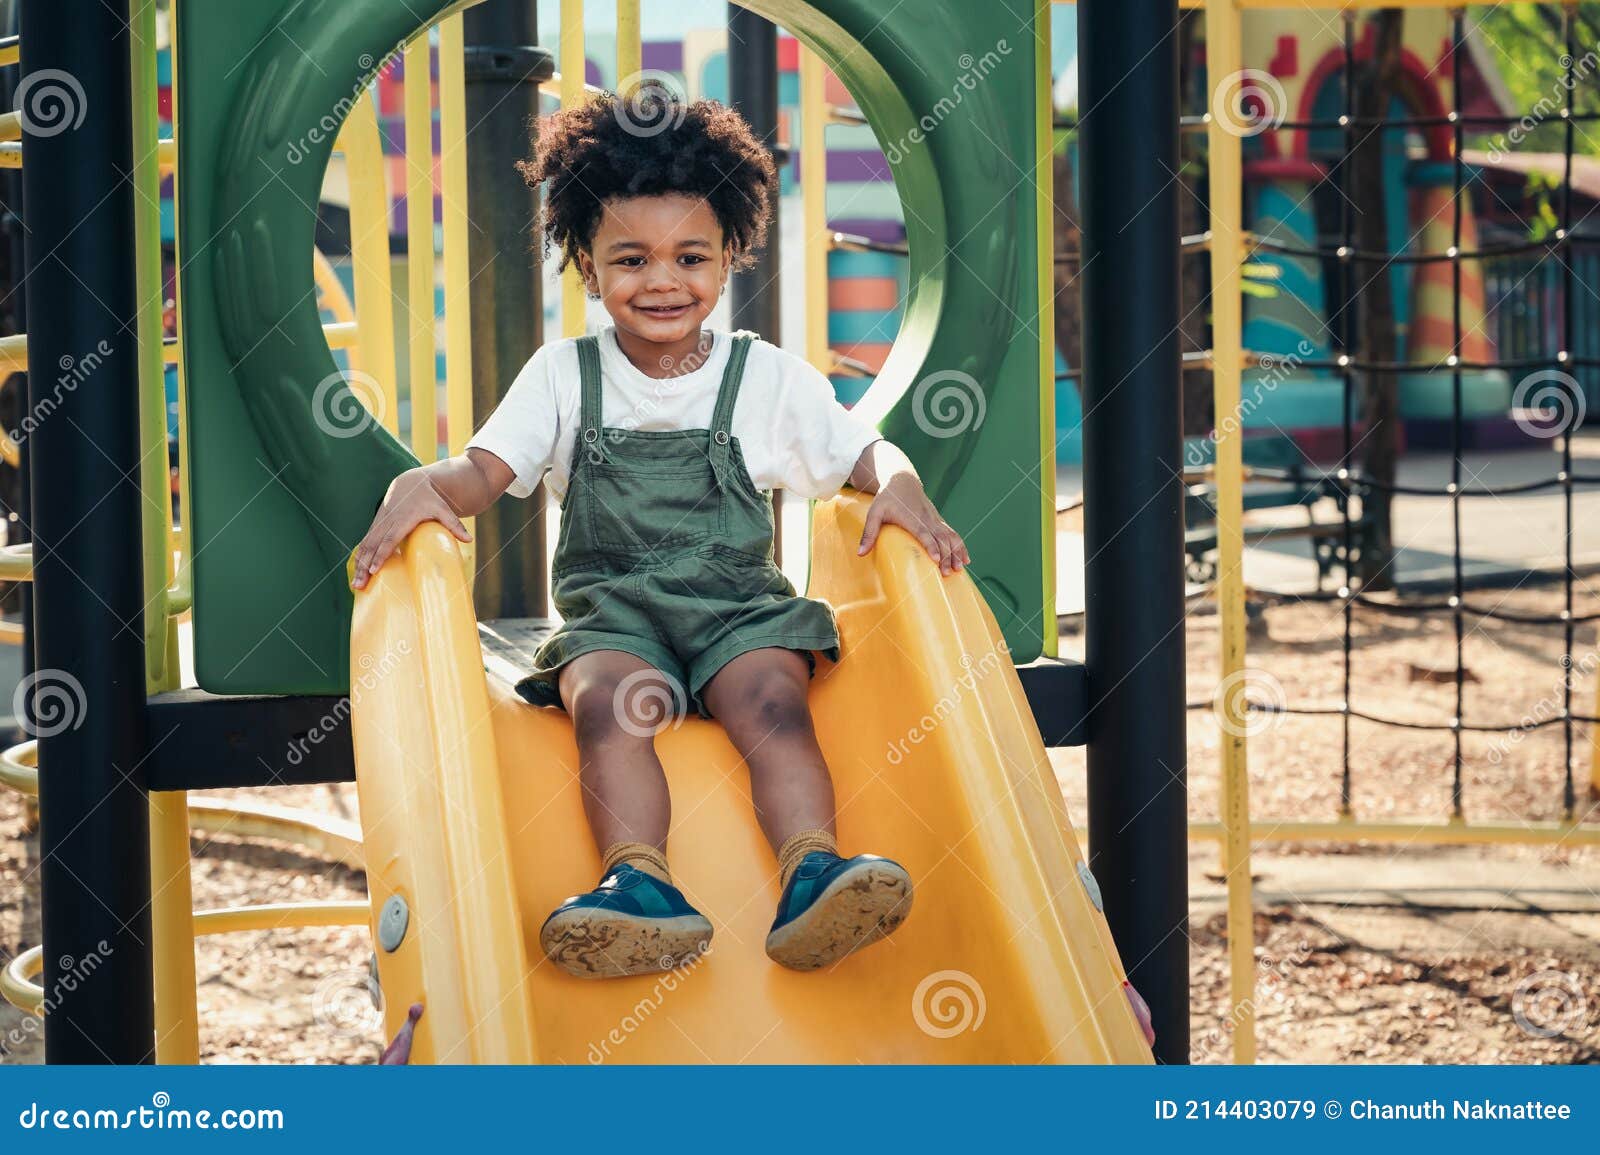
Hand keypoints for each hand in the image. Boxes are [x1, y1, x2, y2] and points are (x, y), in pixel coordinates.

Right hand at [350, 467, 471, 589]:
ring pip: (365, 546)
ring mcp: (379, 523)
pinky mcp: (375, 525)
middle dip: (364, 566)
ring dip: (359, 565)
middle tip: (359, 585)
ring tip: (356, 585)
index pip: (389, 539)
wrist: (410, 483)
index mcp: (403, 519)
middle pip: (372, 546)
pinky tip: (357, 572)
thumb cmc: (430, 499)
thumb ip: (454, 524)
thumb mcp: (443, 509)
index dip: (381, 554)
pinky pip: (364, 543)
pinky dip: (359, 558)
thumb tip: (469, 539)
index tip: (373, 569)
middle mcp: (388, 521)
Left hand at [858, 475, 970, 574]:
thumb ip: (868, 533)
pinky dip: (961, 546)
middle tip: (948, 573)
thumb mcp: (874, 513)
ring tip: (959, 568)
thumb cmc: (886, 498)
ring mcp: (935, 519)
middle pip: (940, 538)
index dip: (931, 545)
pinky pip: (953, 534)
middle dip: (946, 555)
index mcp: (911, 518)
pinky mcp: (939, 520)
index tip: (937, 559)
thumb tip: (860, 553)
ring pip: (950, 536)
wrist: (903, 480)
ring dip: (956, 552)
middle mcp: (926, 519)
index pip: (924, 533)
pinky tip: (965, 559)